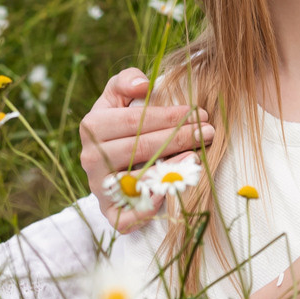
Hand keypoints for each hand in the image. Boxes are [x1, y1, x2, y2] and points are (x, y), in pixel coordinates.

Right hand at [79, 68, 215, 231]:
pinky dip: (147, 209)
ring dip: (171, 170)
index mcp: (92, 127)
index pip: (135, 120)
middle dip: (179, 138)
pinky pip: (126, 217)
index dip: (169, 116)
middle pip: (140, 148)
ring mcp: (99, 187)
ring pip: (136, 181)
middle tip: (208, 132)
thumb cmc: (119, 125)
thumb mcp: (116, 97)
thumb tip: (143, 85)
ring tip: (197, 156)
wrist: (107, 164)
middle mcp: (91, 158)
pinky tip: (169, 192)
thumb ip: (126, 81)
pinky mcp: (109, 212)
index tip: (198, 113)